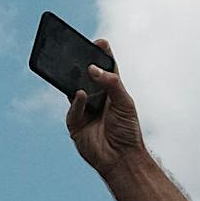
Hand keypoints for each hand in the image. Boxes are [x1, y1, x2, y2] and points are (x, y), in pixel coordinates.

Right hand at [65, 43, 145, 176]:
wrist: (121, 159)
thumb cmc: (128, 130)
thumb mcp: (124, 102)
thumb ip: (111, 83)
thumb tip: (93, 69)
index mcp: (111, 91)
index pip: (106, 69)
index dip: (102, 55)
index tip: (99, 42)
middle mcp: (96, 98)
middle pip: (85, 77)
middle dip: (80, 64)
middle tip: (76, 50)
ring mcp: (84, 110)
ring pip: (74, 90)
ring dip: (73, 81)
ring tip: (74, 69)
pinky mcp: (75, 123)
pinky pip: (72, 109)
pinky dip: (76, 102)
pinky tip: (80, 95)